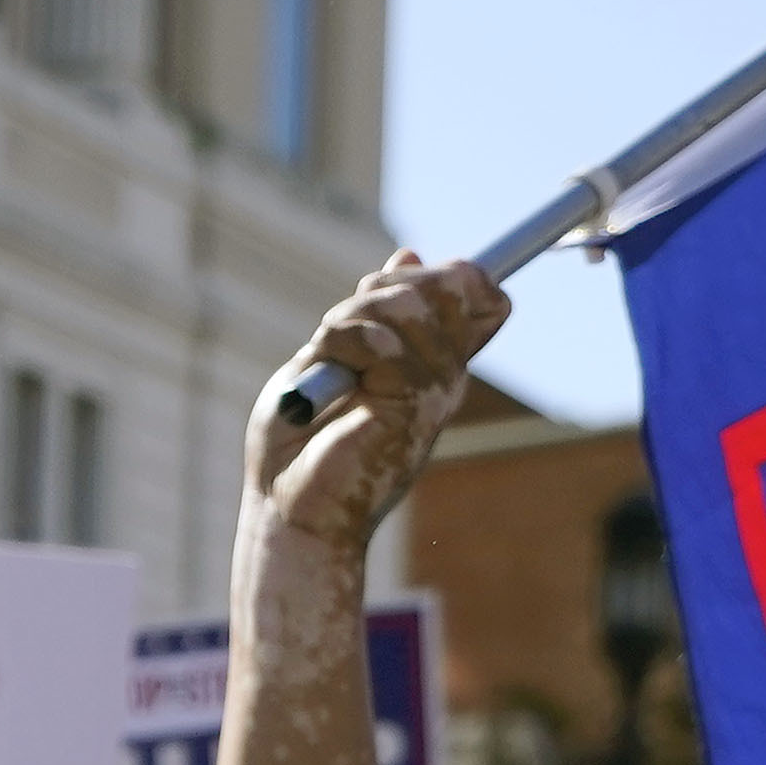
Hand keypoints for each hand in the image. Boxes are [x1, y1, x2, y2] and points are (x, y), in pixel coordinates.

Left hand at [241, 251, 510, 584]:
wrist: (287, 509)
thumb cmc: (300, 445)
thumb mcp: (333, 359)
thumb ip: (375, 314)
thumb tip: (409, 256)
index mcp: (431, 363)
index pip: (478, 291)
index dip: (445, 273)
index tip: (388, 285)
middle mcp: (444, 376)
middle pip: (451, 281)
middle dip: (384, 287)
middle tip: (339, 335)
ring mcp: (434, 391)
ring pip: (405, 304)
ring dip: (349, 321)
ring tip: (330, 368)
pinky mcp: (413, 406)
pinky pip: (377, 341)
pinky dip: (339, 349)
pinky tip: (329, 386)